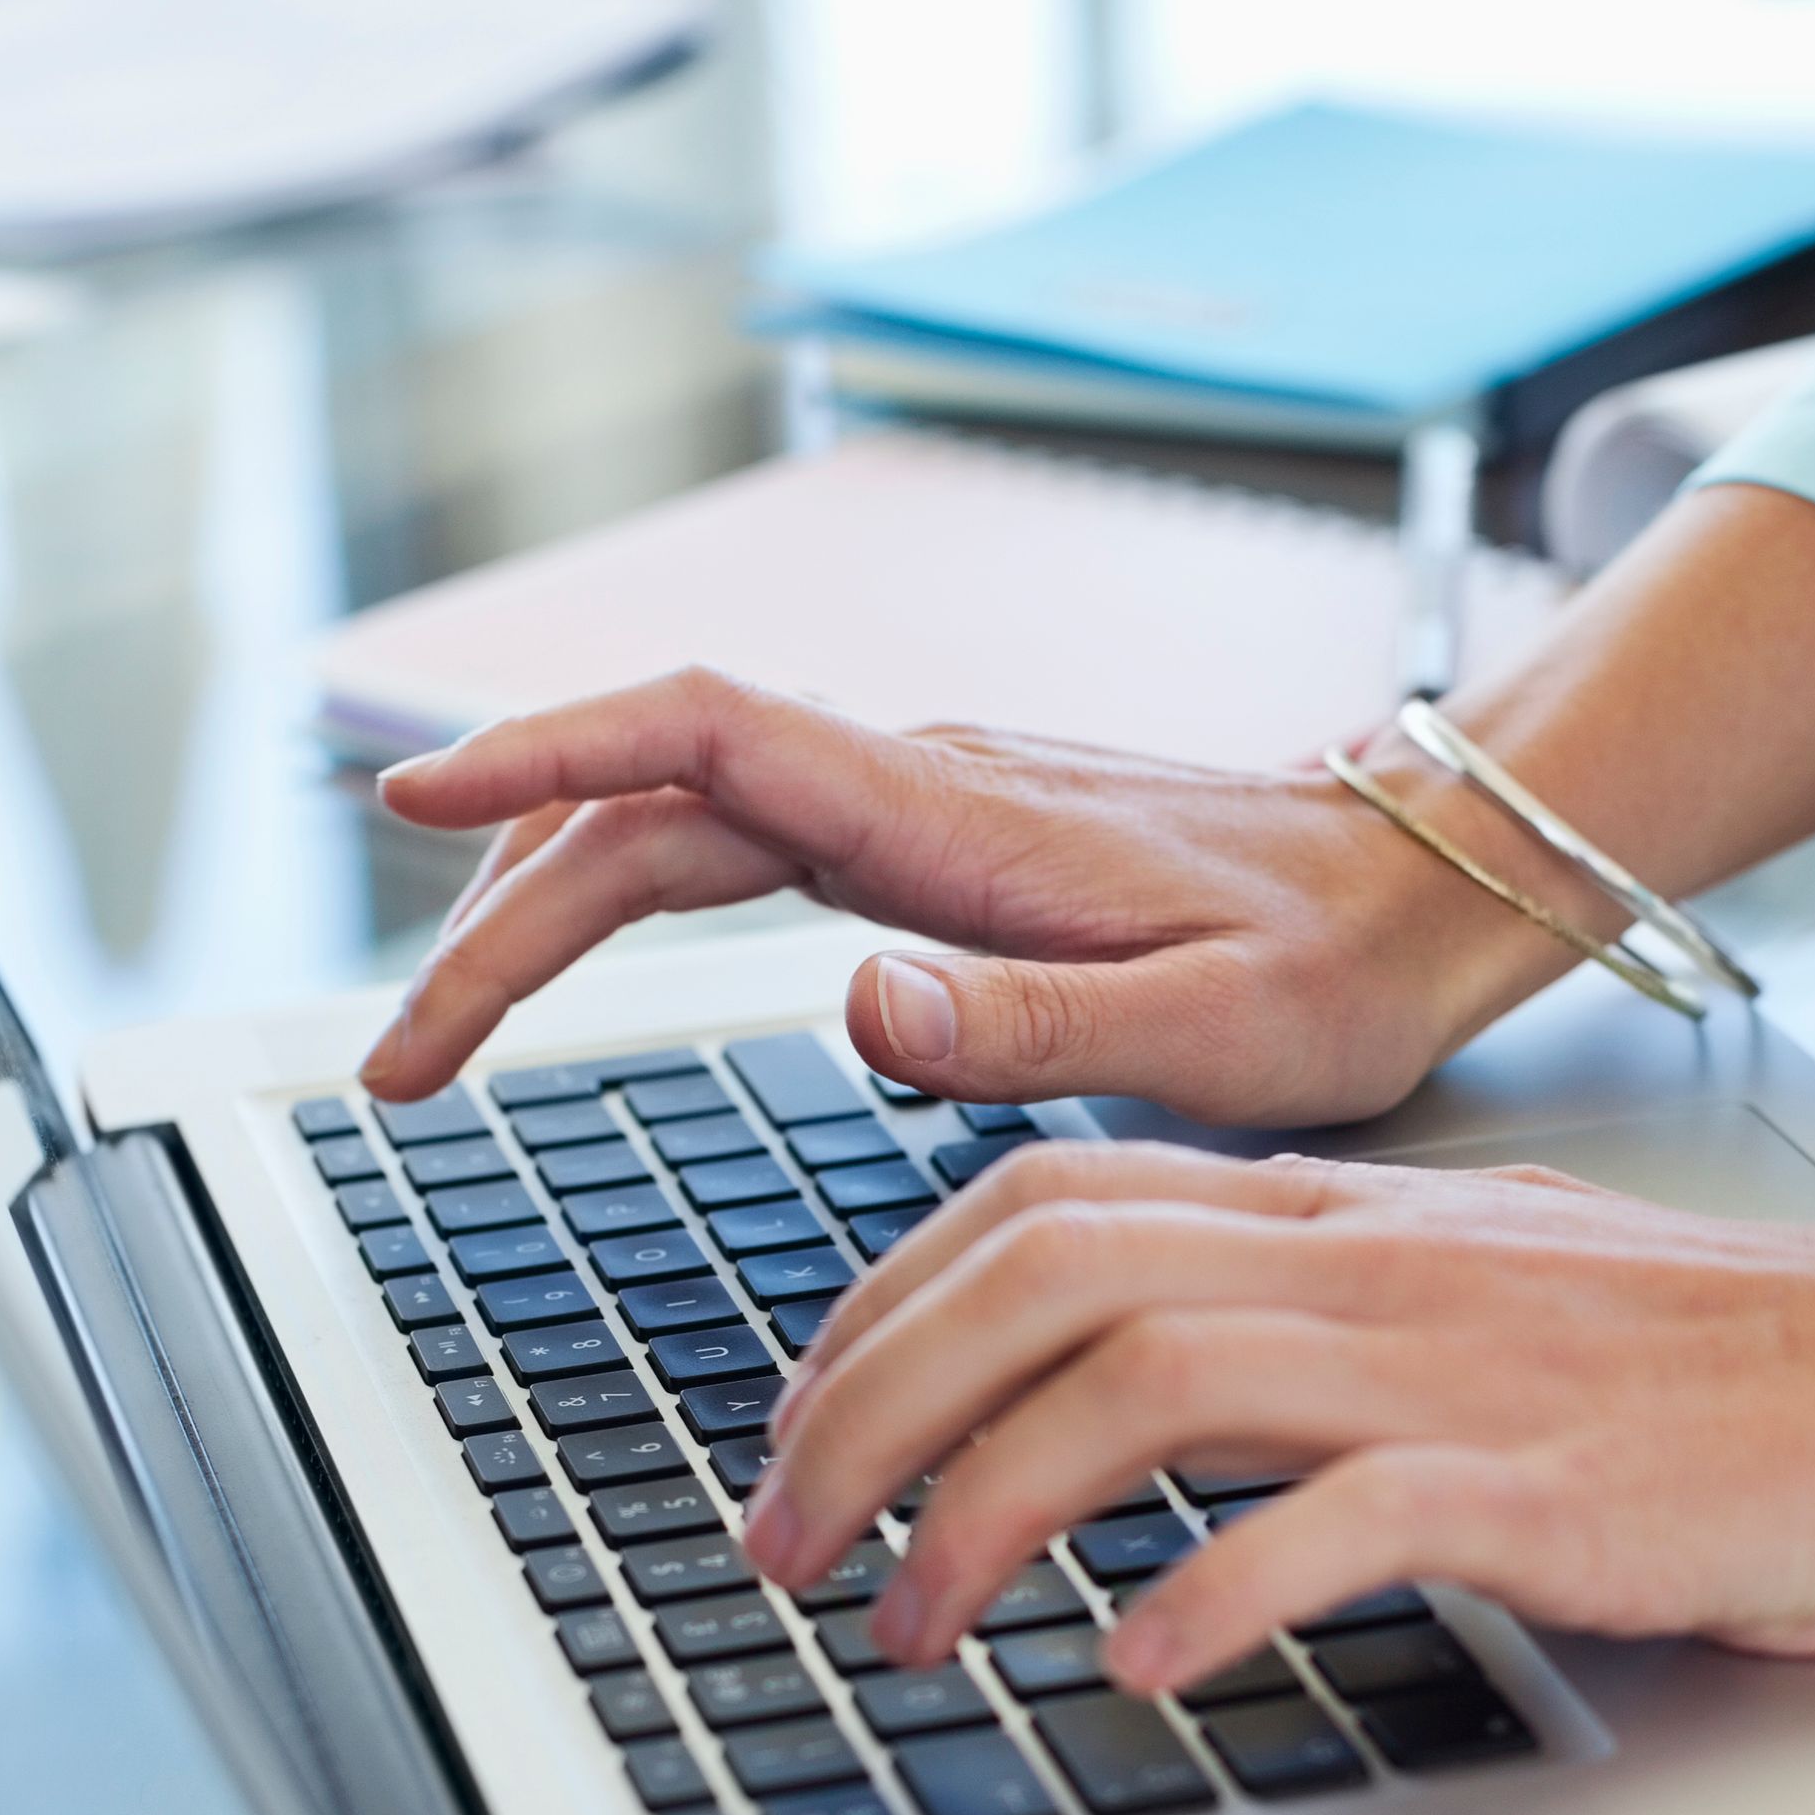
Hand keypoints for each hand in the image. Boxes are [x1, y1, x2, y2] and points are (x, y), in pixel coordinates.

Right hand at [360, 671, 1516, 1122]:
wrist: (1414, 893)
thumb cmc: (1322, 973)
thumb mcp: (1198, 1034)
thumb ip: (1022, 1026)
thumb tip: (853, 1006)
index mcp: (948, 814)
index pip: (700, 741)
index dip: (542, 756)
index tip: (412, 802)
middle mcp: (906, 783)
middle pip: (641, 810)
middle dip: (495, 927)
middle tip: (400, 1073)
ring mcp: (906, 802)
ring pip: (669, 824)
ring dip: (536, 913)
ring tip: (442, 1041)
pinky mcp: (918, 837)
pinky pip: (724, 837)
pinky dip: (616, 887)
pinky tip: (568, 948)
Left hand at [741, 1140, 1814, 1682]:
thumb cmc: (1712, 1370)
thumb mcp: (1463, 1296)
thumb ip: (1291, 1314)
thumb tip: (1113, 1388)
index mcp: (1333, 1209)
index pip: (1034, 1207)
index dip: (876, 1317)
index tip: (800, 1432)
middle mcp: (1364, 1260)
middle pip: (1039, 1280)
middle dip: (868, 1414)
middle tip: (786, 1552)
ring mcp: (1453, 1365)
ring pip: (1142, 1381)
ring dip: (984, 1510)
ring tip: (912, 1631)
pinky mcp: (1549, 1487)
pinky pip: (1341, 1519)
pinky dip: (1213, 1595)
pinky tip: (1140, 1671)